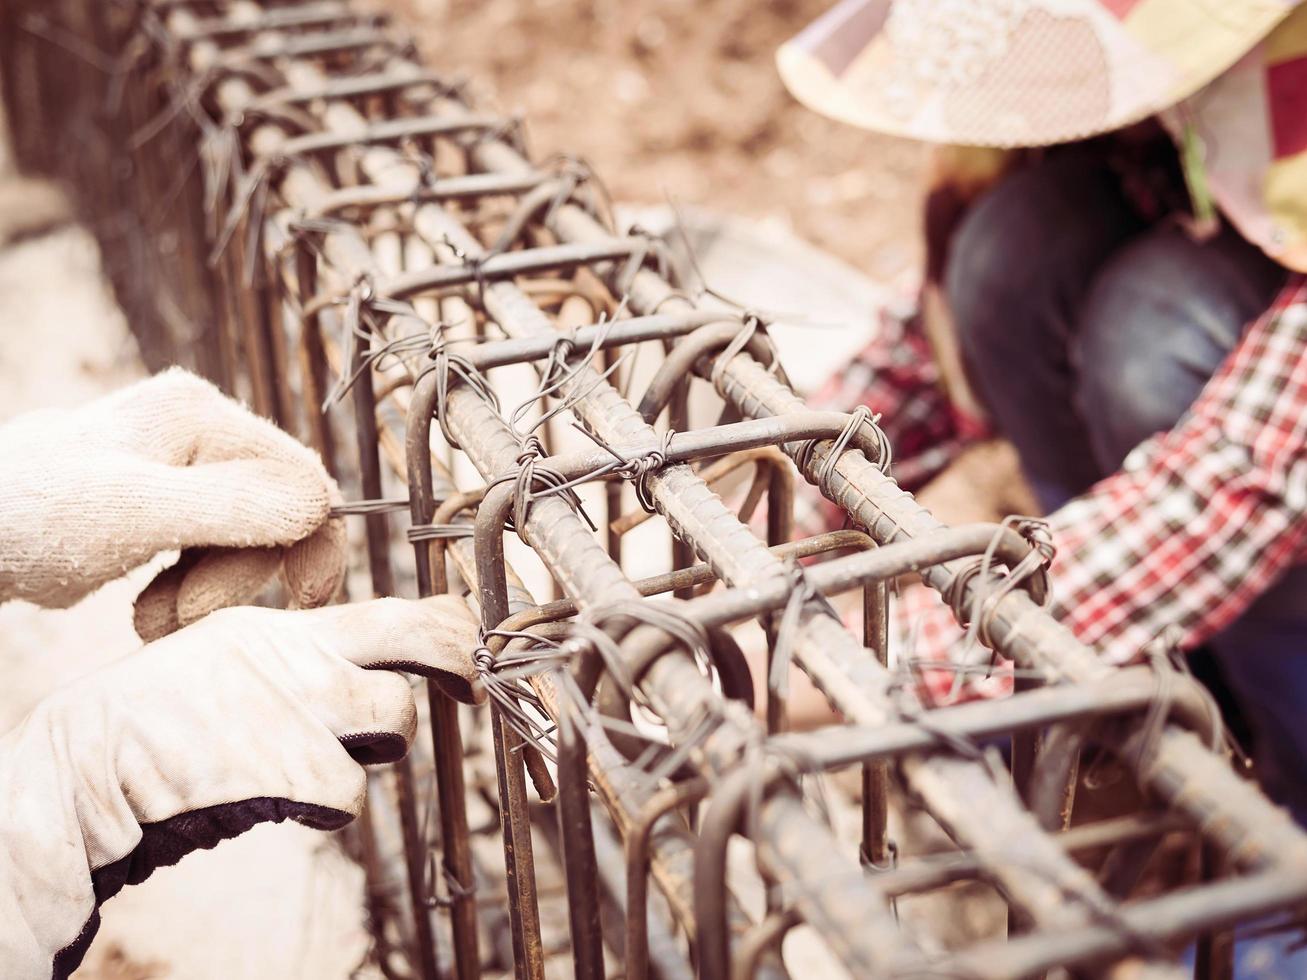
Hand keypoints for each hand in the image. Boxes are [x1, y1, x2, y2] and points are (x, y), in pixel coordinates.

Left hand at [0, 369, 345, 639]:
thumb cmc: (29, 519)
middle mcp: (199, 430)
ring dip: (207, 593)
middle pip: (275, 513)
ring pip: (245, 539)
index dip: (310, 542)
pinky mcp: (164, 501)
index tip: (299, 600)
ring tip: (151, 620)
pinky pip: (210, 551)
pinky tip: (146, 607)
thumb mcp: (134, 514)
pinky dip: (186, 590)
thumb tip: (319, 506)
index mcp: (200, 415)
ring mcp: (181, 465)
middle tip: (182, 615)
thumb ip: (232, 506)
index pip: (299, 478)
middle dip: (236, 576)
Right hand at [0, 595, 480, 979]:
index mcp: (285, 628)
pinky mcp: (286, 765)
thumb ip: (304, 657)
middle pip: (419, 650)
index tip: (473, 640)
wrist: (88, 762)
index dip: (450, 624)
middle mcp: (299, 656)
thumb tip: (379, 672)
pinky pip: (350, 792)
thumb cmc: (165, 718)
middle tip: (470, 689)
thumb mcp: (235, 657)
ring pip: (396, 722)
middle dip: (456, 668)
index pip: (394, 610)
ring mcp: (295, 707)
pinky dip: (326, 803)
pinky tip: (280, 796)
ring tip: (313, 758)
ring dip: (371, 749)